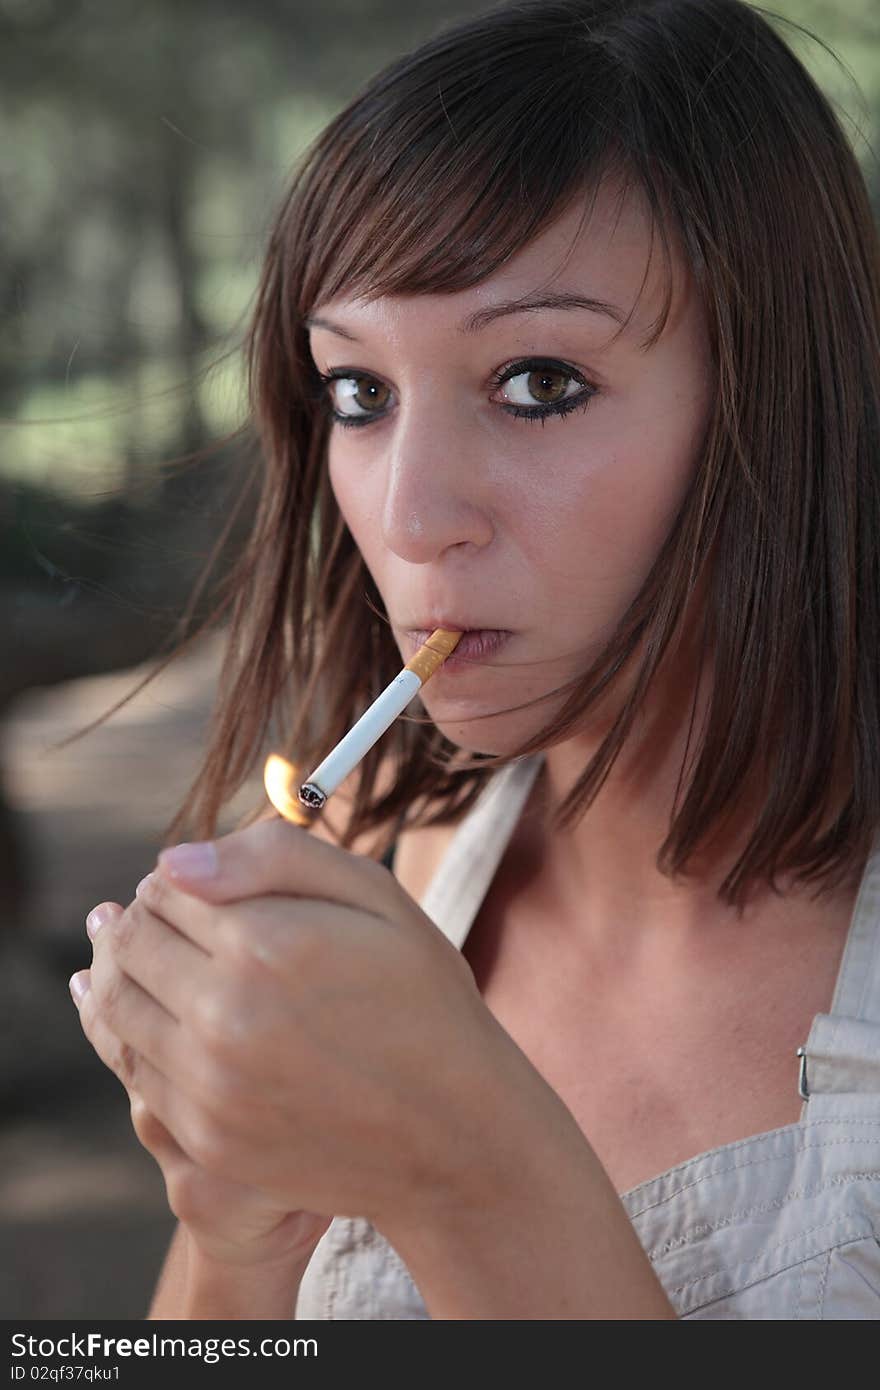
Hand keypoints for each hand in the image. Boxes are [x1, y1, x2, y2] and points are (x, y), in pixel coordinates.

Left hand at [70, 821, 520, 1236]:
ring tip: (142, 963)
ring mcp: (212, 1084)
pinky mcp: (207, 1139)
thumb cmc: (422, 998)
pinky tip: (159, 1023)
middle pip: (131, 945)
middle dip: (138, 921)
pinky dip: (132, 1037)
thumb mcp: (376, 896)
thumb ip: (275, 857)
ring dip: (120, 975)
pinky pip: (136, 1072)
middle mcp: (228, 1014)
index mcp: (268, 943)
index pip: (167, 889)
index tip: (189, 887)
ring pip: (117, 1008)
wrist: (455, 1131)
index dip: (173, 881)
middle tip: (154, 919)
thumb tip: (173, 862)